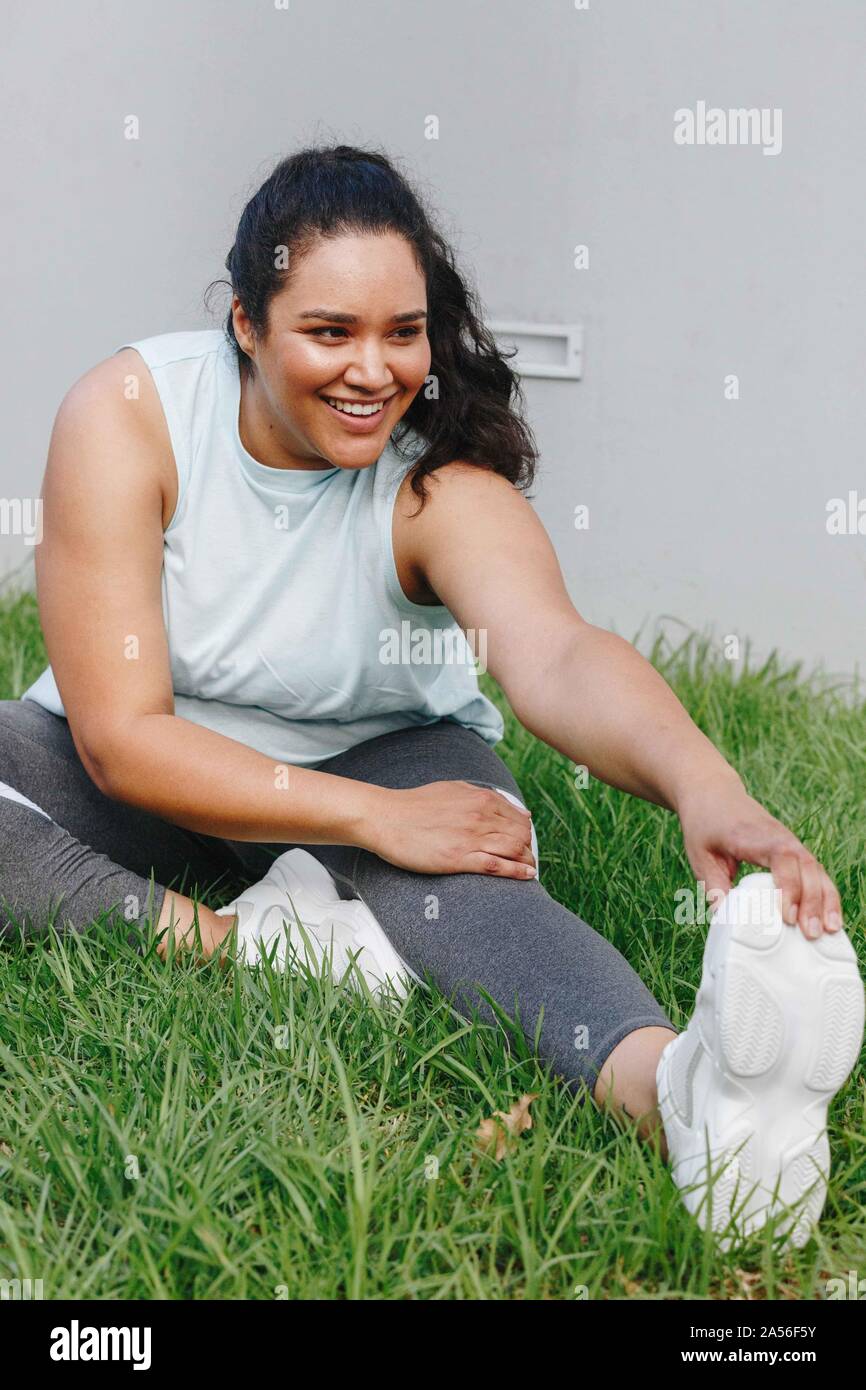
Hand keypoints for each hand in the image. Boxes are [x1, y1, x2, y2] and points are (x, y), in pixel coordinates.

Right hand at [363, 781, 536, 877]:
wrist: (386, 818)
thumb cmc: (415, 804)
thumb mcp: (452, 789)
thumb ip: (480, 796)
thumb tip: (504, 804)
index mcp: (481, 798)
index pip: (518, 818)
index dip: (525, 832)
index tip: (524, 842)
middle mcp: (481, 816)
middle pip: (521, 835)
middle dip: (528, 848)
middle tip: (528, 858)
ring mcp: (472, 838)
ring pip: (514, 850)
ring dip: (527, 861)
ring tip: (530, 870)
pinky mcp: (460, 859)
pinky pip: (498, 866)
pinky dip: (518, 872)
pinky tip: (528, 876)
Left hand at [676, 777, 843, 939]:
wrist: (712, 793)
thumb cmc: (705, 823)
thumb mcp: (700, 855)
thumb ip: (713, 886)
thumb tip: (725, 919)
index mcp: (755, 836)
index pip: (782, 859)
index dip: (788, 887)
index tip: (787, 915)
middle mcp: (779, 838)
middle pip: (807, 867)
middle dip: (813, 901)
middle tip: (811, 933)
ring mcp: (790, 843)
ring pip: (817, 870)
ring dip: (825, 900)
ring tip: (829, 930)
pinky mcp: (793, 850)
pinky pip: (815, 872)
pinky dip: (824, 893)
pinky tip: (828, 917)